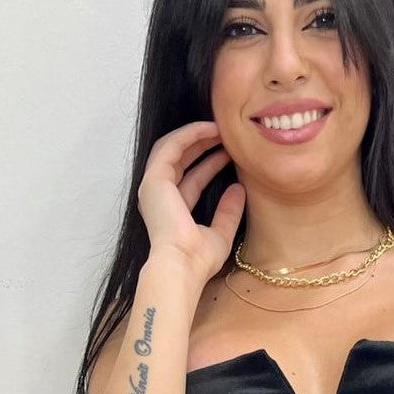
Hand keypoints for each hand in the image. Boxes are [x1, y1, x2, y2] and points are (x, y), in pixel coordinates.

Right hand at [137, 120, 245, 281]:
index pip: (192, 179)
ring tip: (220, 128)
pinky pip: (171, 146)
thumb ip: (228, 212)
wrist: (182, 265)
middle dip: (203, 145)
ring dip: (196, 136)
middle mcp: (160, 196)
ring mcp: (153, 186)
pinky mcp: (153, 179)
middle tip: (226, 136)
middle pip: (181, 160)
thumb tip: (239, 190)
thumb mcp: (220, 233)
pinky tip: (210, 129)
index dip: (210, 164)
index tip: (230, 154)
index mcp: (172, 210)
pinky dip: (189, 135)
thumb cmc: (198, 259)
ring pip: (173, 148)